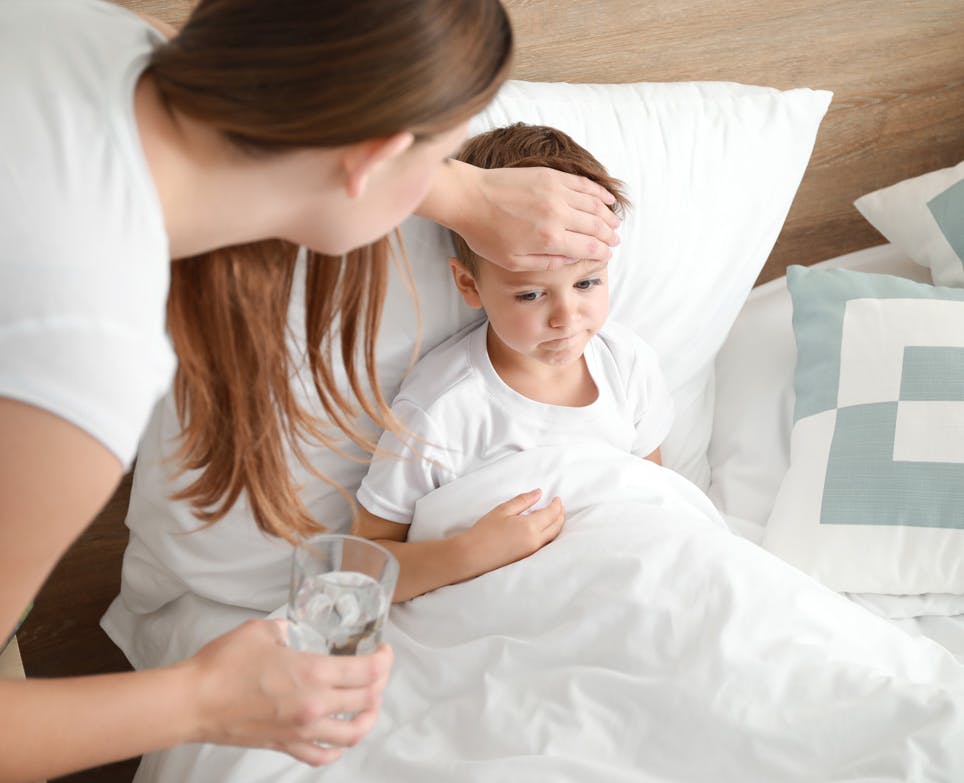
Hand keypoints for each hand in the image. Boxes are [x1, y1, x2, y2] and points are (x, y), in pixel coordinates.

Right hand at [184, 619, 392, 765]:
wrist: (192, 702)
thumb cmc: (223, 665)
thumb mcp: (260, 631)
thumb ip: (284, 630)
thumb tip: (291, 632)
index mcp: (313, 673)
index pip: (367, 671)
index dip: (384, 660)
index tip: (384, 651)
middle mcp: (314, 705)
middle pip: (366, 700)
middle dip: (380, 684)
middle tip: (378, 672)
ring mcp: (301, 730)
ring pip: (352, 734)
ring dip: (368, 719)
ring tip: (369, 705)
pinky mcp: (284, 745)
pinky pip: (321, 755)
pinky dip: (337, 748)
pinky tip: (338, 737)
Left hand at [421, 160, 620, 270]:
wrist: (469, 198)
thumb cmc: (486, 234)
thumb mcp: (514, 262)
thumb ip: (546, 262)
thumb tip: (571, 259)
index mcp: (549, 239)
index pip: (589, 247)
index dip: (603, 251)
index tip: (608, 254)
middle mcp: (557, 214)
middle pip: (596, 225)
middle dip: (609, 235)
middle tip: (615, 240)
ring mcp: (555, 192)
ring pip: (593, 204)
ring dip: (607, 215)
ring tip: (613, 222)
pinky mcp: (550, 176)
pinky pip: (582, 184)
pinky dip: (597, 192)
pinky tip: (605, 199)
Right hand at [463, 489, 564, 574]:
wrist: (472, 555)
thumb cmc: (485, 531)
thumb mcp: (503, 510)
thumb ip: (523, 500)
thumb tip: (538, 493)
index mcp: (530, 527)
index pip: (552, 514)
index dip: (557, 505)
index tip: (557, 498)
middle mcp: (535, 541)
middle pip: (556, 526)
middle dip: (560, 514)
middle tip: (559, 505)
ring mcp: (532, 551)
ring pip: (552, 536)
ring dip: (556, 525)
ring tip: (554, 515)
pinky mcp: (527, 557)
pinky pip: (545, 544)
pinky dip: (549, 534)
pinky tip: (543, 528)